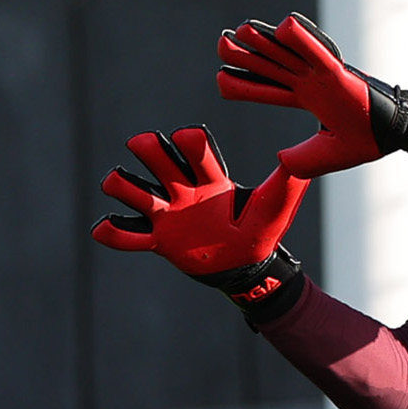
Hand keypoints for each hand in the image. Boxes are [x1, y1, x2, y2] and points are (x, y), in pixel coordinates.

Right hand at [89, 125, 307, 310]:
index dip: (186, 140)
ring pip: (131, 190)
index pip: (191, 145)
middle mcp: (184, 190)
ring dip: (123, 186)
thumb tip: (299, 161)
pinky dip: (112, 232)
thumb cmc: (260, 233)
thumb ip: (286, 185)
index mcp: (211, 178)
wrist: (248, 269)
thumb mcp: (274, 209)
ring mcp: (167, 215)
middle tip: (148, 151)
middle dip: (148, 149)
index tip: (187, 140)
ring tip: (135, 196)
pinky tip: (108, 229)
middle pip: (154, 155)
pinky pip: (124, 236)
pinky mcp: (157, 240)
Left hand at [216, 13, 407, 174]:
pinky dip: (302, 38)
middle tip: (221, 44)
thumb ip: (301, 160)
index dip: (243, 85)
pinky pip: (318, 52)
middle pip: (270, 66)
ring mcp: (323, 76)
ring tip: (240, 30)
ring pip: (287, 54)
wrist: (396, 134)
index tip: (220, 80)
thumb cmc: (367, 140)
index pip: (266, 90)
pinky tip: (283, 25)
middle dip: (244, 57)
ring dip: (265, 42)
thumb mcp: (325, 156)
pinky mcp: (339, 73)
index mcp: (307, 99)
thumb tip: (278, 159)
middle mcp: (310, 84)